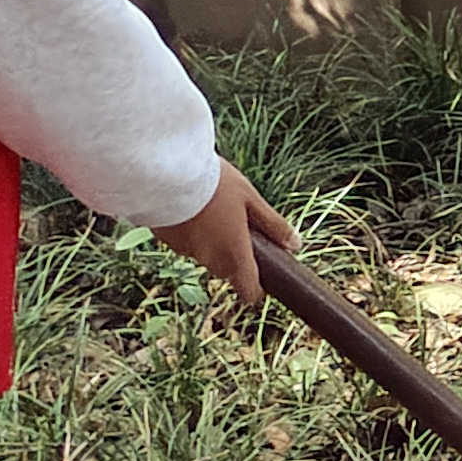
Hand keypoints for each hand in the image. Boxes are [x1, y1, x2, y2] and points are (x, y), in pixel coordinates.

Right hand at [152, 159, 296, 307]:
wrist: (168, 169)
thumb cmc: (216, 183)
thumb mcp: (251, 199)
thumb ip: (273, 226)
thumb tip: (296, 245)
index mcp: (234, 254)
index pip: (248, 291)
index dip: (256, 287)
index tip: (261, 272)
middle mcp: (209, 259)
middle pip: (227, 269)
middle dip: (234, 252)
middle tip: (237, 221)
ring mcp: (184, 251)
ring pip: (204, 254)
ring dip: (210, 240)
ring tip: (212, 207)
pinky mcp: (165, 239)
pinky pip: (183, 241)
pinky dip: (189, 230)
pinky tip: (191, 207)